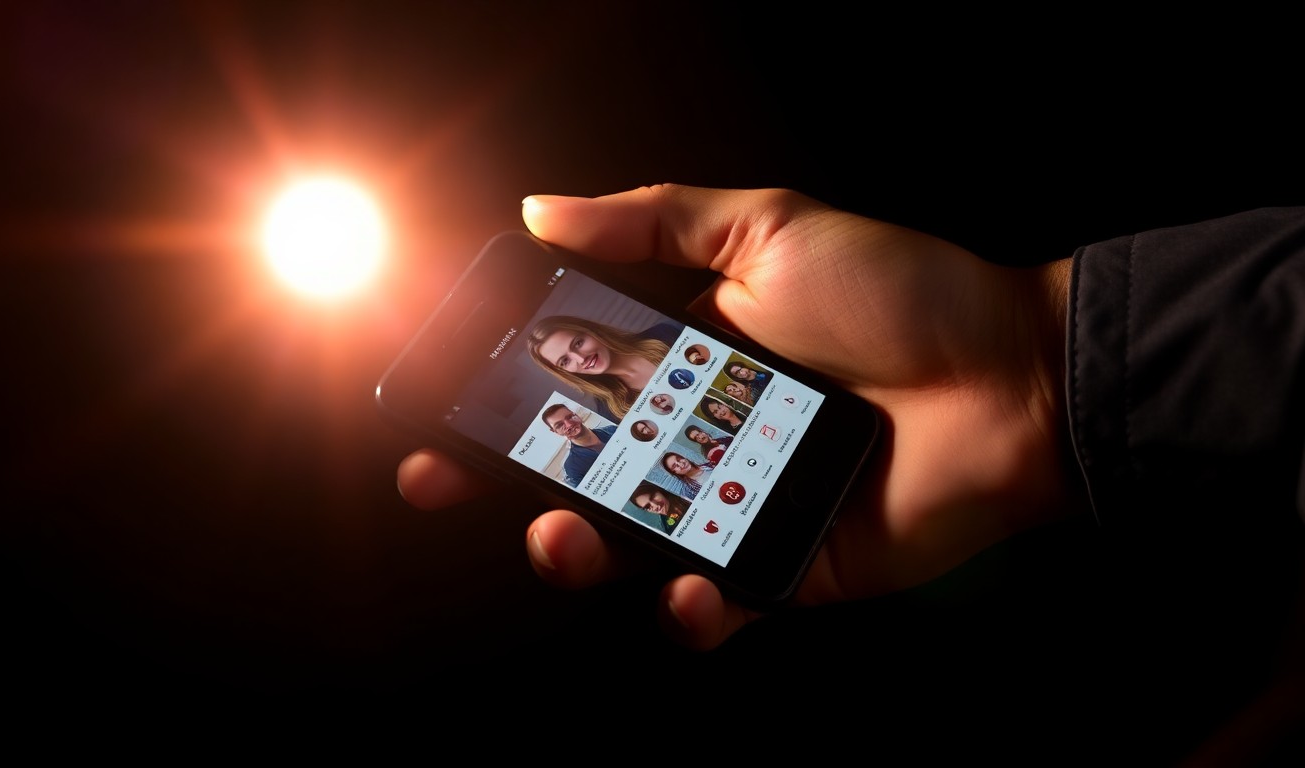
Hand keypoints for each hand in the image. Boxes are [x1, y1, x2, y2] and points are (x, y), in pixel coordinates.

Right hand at [397, 185, 1079, 648]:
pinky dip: (691, 613)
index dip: (497, 396)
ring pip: (627, 548)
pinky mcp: (784, 573)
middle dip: (501, 481)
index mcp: (685, 361)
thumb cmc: (900, 294)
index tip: (433, 402)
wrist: (1015, 377)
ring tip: (562, 535)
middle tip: (448, 475)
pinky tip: (690, 587)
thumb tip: (539, 208)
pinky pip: (715, 608)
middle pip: (578, 470)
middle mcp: (698, 437)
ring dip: (575, 551)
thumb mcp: (769, 229)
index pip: (569, 383)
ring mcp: (735, 508)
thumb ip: (652, 220)